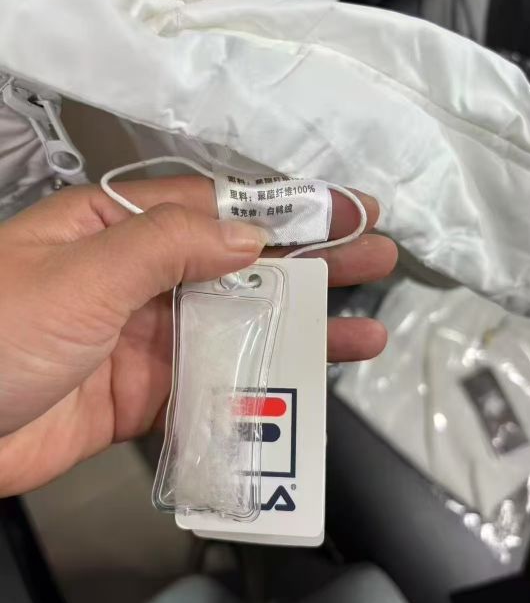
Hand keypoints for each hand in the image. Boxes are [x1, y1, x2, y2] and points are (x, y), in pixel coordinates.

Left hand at [0, 177, 396, 494]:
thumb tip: (249, 235)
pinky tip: (301, 384)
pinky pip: (212, 385)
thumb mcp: (81, 274)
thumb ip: (167, 249)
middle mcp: (136, 276)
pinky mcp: (144, 394)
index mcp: (116, 228)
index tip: (346, 210)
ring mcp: (144, 337)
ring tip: (363, 329)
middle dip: (309, 262)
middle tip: (375, 257)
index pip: (217, 208)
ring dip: (297, 328)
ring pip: (235, 327)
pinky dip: (256, 385)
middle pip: (238, 265)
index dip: (286, 208)